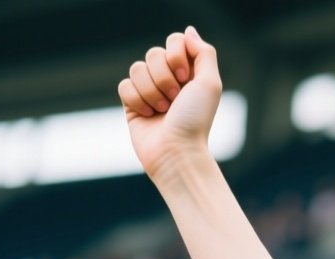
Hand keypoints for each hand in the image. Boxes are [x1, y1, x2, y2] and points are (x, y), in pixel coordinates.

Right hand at [118, 27, 221, 180]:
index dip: (176, 56)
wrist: (176, 151)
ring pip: (136, 68)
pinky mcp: (132, 103)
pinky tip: (149, 116)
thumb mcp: (210, 83)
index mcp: (189, 72)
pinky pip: (124, 85)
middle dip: (164, 77)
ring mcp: (149, 90)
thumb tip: (188, 31)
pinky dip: (137, 100)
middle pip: (153, 53)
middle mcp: (169, 78)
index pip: (174, 41)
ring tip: (163, 110)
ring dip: (152, 91)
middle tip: (176, 99)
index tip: (186, 78)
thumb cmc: (195, 120)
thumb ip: (203, 53)